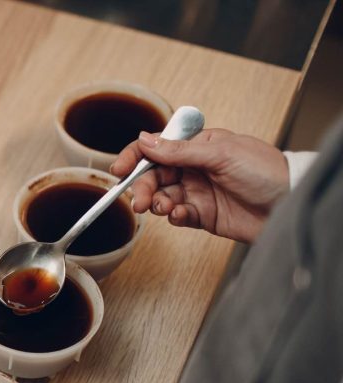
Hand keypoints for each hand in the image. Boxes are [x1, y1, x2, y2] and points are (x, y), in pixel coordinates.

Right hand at [110, 128, 289, 243]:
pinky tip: (181, 216)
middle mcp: (195, 169)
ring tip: (166, 208)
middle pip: (155, 176)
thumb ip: (179, 151)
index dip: (136, 158)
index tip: (119, 171)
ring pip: (163, 197)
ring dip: (159, 203)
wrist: (289, 204)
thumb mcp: (220, 154)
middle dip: (144, 188)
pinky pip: (177, 216)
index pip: (158, 148)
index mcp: (199, 147)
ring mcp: (198, 192)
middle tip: (141, 201)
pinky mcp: (203, 215)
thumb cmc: (265, 171)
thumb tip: (145, 140)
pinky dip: (174, 217)